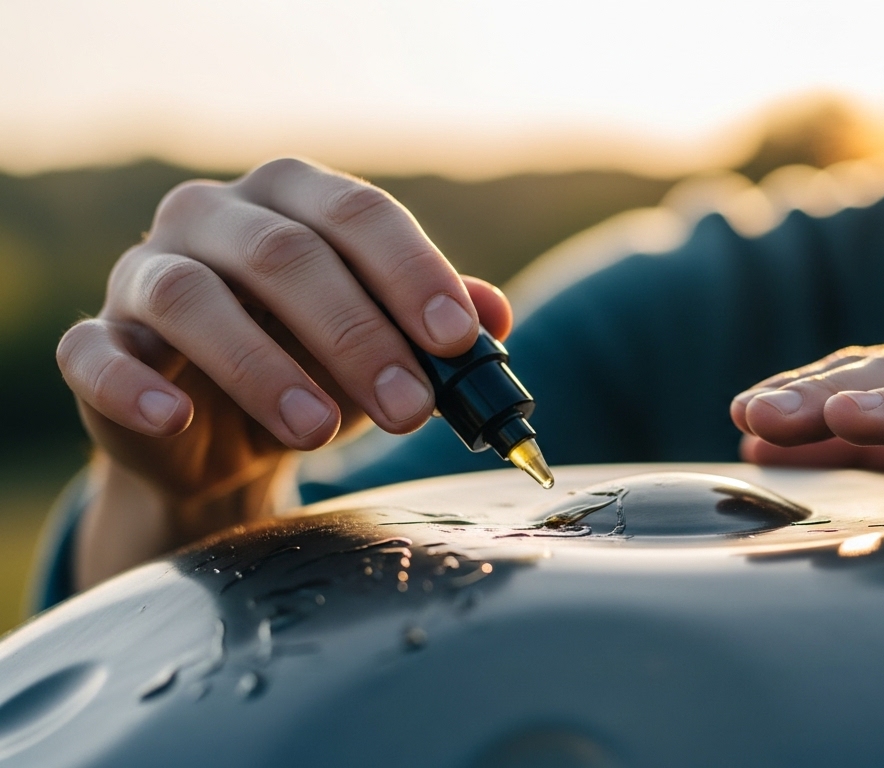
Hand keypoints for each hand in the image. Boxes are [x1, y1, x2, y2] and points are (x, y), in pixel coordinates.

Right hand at [57, 158, 511, 520]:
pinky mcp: (95, 339)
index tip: (456, 338)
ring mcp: (143, 272)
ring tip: (320, 431)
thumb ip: (439, 324)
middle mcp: (213, 216)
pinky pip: (96, 352)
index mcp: (293, 198)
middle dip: (357, 335)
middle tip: (412, 409)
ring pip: (192, 299)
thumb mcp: (388, 343)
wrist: (223, 434)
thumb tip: (496, 314)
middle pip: (284, 255)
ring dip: (262, 368)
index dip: (411, 272)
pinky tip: (180, 420)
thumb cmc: (317, 363)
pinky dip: (133, 386)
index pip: (358, 213)